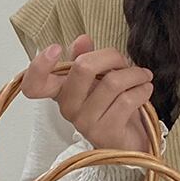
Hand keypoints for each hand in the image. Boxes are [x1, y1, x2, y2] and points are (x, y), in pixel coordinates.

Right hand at [20, 34, 154, 152]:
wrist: (130, 140)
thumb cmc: (112, 107)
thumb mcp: (97, 79)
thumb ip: (86, 59)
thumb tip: (81, 40)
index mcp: (61, 93)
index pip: (34, 85)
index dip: (38, 66)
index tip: (54, 48)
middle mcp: (68, 109)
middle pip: (82, 68)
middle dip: (112, 56)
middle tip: (124, 63)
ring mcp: (85, 123)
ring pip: (112, 82)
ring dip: (134, 74)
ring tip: (142, 77)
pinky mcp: (106, 132)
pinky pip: (127, 100)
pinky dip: (142, 89)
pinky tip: (145, 89)